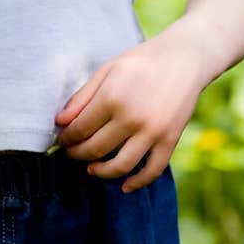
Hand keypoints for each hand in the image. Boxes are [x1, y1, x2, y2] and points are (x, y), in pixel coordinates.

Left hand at [54, 20, 209, 192]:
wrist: (183, 58)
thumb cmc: (141, 62)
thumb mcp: (107, 70)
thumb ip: (82, 96)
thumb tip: (60, 122)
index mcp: (112, 96)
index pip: (80, 129)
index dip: (67, 138)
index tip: (63, 140)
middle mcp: (131, 117)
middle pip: (95, 149)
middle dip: (78, 154)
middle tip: (72, 153)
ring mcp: (152, 131)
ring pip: (120, 166)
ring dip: (100, 172)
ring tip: (92, 168)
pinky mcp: (170, 140)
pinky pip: (152, 171)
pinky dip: (137, 183)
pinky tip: (124, 185)